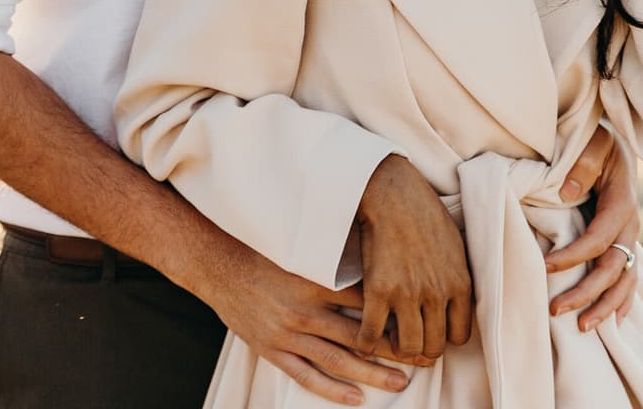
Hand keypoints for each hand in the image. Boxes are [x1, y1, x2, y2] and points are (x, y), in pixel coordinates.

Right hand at [192, 236, 414, 405]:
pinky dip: (331, 389)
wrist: (219, 267)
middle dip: (394, 348)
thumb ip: (335, 257)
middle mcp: (304, 311)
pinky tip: (356, 398)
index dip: (395, 310)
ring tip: (400, 383)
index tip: (421, 317)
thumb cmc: (264, 253)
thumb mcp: (302, 248)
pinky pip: (306, 376)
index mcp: (315, 282)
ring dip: (371, 374)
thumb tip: (375, 256)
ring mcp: (288, 335)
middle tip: (424, 358)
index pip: (366, 299)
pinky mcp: (273, 351)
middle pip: (359, 334)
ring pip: (338, 360)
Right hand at [354, 154, 473, 362]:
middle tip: (408, 339)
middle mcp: (437, 294)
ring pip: (406, 347)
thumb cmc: (425, 215)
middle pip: (433, 347)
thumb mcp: (456, 247)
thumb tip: (456, 303)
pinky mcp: (379, 290)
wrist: (394, 194)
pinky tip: (365, 337)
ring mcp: (408, 294)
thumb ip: (458, 278)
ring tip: (388, 338)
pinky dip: (366, 342)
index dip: (444, 338)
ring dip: (396, 348)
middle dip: (421, 349)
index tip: (431, 331)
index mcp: (459, 284)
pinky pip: (372, 334)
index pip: (459, 336)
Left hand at [544, 124, 640, 330]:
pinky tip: (613, 322)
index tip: (545, 267)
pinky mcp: (626, 244)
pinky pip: (630, 279)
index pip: (599, 239)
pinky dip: (623, 302)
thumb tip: (568, 194)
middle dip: (587, 293)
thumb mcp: (595, 141)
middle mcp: (631, 226)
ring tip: (582, 329)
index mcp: (622, 202)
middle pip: (613, 269)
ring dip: (605, 307)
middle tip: (556, 311)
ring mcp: (631, 238)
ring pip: (625, 281)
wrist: (620, 142)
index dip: (574, 257)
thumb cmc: (602, 141)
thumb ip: (583, 164)